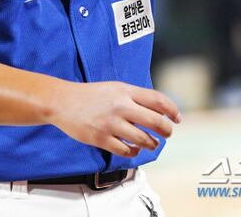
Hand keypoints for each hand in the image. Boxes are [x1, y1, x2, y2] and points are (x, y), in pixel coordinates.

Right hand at [47, 80, 180, 156]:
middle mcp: (120, 106)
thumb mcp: (114, 88)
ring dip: (152, 144)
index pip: (157, 100)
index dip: (172, 110)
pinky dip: (134, 152)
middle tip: (167, 133)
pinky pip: (126, 150)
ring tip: (152, 143)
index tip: (177, 118)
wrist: (63, 101)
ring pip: (143, 139)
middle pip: (155, 121)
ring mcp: (111, 123)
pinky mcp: (101, 138)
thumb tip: (157, 109)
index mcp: (125, 91)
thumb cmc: (90, 95)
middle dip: (166, 130)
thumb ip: (134, 96)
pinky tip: (134, 149)